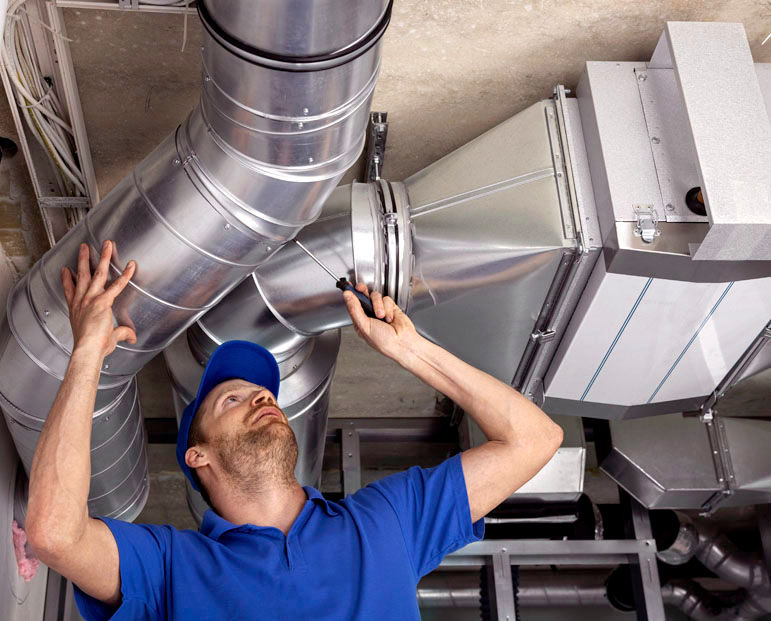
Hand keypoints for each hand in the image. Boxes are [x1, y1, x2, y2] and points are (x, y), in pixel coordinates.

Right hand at [61, 241, 136, 358]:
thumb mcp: (108, 339)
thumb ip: (122, 334)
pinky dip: (126, 275)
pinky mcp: (102, 301)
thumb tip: (132, 337)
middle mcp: (81, 302)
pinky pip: (117, 284)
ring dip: (103, 257)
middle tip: (84, 248)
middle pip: (82, 275)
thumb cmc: (92, 347)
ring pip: (97, 273)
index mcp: (76, 310)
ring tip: (106, 245)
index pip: (69, 291)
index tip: (65, 270)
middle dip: (84, 259)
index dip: (67, 279)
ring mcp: (91, 299)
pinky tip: (131, 266)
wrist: (88, 350)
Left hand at [342, 283, 419, 359]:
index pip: (352, 304)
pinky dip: (388, 308)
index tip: (348, 286)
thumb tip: (347, 296)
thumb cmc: (383, 341)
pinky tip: (390, 318)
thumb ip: (354, 309)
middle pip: (363, 296)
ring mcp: (380, 310)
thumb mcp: (364, 326)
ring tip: (381, 316)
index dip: (350, 294)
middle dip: (362, 291)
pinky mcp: (391, 308)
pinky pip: (386, 299)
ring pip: (375, 296)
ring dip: (378, 305)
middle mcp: (369, 315)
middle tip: (360, 288)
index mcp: (360, 321)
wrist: (402, 342)